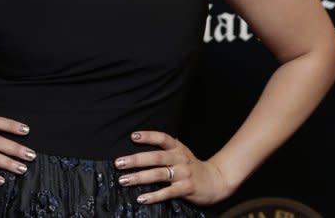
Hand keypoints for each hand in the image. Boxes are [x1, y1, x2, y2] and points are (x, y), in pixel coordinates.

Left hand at [114, 131, 235, 206]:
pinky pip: (168, 192)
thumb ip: (165, 150)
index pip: (162, 138)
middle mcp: (180, 158)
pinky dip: (154, 195)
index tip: (132, 136)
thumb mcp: (181, 153)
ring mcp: (184, 173)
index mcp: (178, 148)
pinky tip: (141, 198)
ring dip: (139, 177)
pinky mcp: (187, 188)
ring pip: (159, 174)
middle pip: (156, 157)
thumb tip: (139, 147)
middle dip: (136, 160)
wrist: (216, 181)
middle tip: (119, 163)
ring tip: (124, 180)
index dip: (148, 136)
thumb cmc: (192, 167)